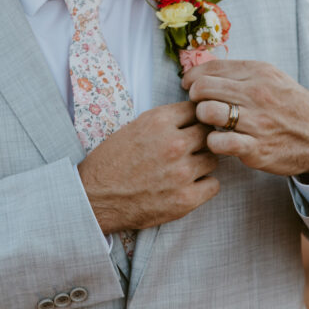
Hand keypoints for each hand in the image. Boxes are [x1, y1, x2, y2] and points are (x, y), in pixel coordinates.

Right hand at [78, 102, 219, 234]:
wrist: (94, 198)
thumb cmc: (111, 162)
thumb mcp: (134, 127)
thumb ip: (165, 121)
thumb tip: (195, 115)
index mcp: (159, 121)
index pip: (198, 109)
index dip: (195, 118)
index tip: (191, 126)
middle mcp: (174, 143)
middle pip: (209, 132)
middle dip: (202, 139)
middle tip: (191, 148)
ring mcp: (182, 172)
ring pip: (213, 158)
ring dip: (203, 162)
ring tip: (185, 168)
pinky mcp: (185, 199)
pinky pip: (213, 185)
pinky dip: (204, 185)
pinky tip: (188, 185)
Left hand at [181, 59, 308, 182]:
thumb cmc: (289, 105)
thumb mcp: (271, 78)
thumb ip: (239, 73)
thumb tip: (201, 72)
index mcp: (259, 72)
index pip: (211, 67)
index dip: (192, 77)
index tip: (189, 85)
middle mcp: (257, 94)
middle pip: (203, 88)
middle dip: (195, 97)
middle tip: (200, 105)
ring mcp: (257, 122)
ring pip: (207, 112)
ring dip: (202, 118)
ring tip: (211, 122)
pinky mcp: (256, 149)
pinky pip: (218, 142)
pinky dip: (213, 142)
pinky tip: (220, 140)